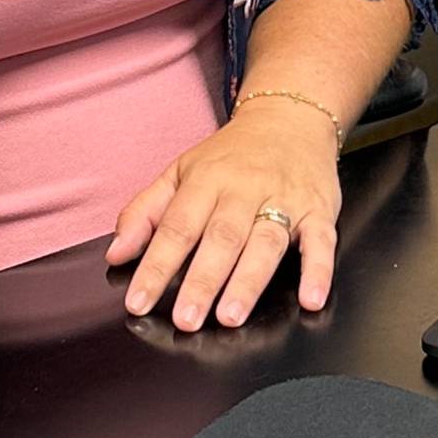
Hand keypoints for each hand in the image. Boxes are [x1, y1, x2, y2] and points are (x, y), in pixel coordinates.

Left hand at [107, 99, 339, 330]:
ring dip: (248, 281)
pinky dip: (318, 270)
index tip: (138, 302)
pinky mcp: (318, 209)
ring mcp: (284, 199)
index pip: (176, 227)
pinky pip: (321, 240)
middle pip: (221, 237)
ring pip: (265, 241)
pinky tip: (311, 299)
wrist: (290, 117)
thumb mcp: (181, 171)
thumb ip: (146, 211)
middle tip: (186, 319)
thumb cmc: (232, 154)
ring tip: (231, 316)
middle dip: (202, 281)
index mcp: (206, 180)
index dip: (155, 266)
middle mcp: (244, 189)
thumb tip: (116, 253)